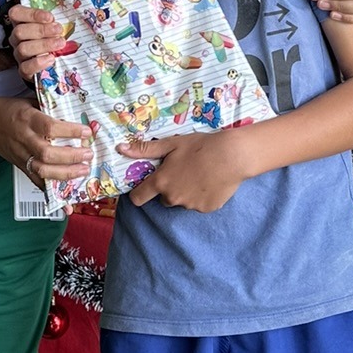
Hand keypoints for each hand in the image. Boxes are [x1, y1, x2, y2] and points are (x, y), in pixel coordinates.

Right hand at [0, 96, 91, 182]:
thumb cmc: (10, 110)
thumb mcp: (30, 102)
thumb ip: (50, 110)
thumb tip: (75, 115)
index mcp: (27, 119)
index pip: (50, 127)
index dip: (70, 131)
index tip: (86, 132)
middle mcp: (24, 139)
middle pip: (47, 153)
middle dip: (71, 156)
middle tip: (88, 155)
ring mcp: (21, 155)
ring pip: (42, 170)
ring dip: (65, 173)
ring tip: (82, 170)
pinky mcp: (19, 166)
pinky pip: (35, 180)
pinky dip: (51, 189)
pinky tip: (65, 194)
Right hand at [6, 4, 67, 82]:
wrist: (52, 65)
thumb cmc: (52, 40)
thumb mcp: (52, 28)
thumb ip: (54, 22)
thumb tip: (67, 18)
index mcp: (21, 24)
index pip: (16, 14)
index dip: (31, 14)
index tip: (50, 17)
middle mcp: (17, 39)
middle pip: (20, 31)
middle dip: (41, 30)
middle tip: (58, 30)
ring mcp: (19, 55)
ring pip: (23, 48)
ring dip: (43, 45)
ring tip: (59, 43)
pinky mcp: (24, 70)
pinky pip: (25, 67)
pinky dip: (39, 63)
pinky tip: (51, 58)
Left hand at [120, 129, 254, 211]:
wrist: (232, 156)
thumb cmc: (200, 146)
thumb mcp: (172, 143)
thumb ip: (145, 149)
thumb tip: (120, 149)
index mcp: (161, 182)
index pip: (139, 197)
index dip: (139, 193)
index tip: (144, 188)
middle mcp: (172, 197)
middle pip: (164, 198)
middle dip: (169, 188)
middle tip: (182, 171)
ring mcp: (190, 205)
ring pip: (182, 201)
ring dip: (186, 192)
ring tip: (199, 174)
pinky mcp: (206, 209)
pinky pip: (199, 204)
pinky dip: (202, 196)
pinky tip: (210, 182)